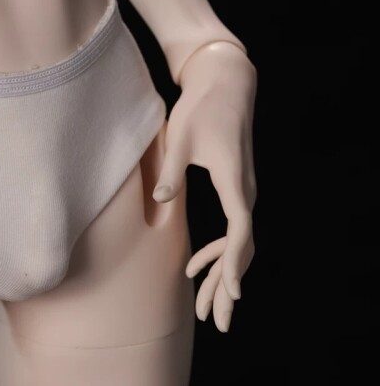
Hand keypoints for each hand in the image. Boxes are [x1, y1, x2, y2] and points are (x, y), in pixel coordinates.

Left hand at [152, 42, 256, 332]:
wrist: (225, 84)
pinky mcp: (236, 189)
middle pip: (243, 248)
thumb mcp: (182, 137)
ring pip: (239, 244)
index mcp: (234, 181)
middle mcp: (245, 191)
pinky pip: (233, 231)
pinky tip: (195, 268)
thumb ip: (171, 169)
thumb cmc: (202, 107)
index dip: (235, 263)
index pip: (240, 231)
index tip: (233, 293)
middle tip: (218, 322)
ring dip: (223, 275)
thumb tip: (160, 197)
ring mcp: (243, 192)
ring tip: (208, 308)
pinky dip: (219, 254)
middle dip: (229, 286)